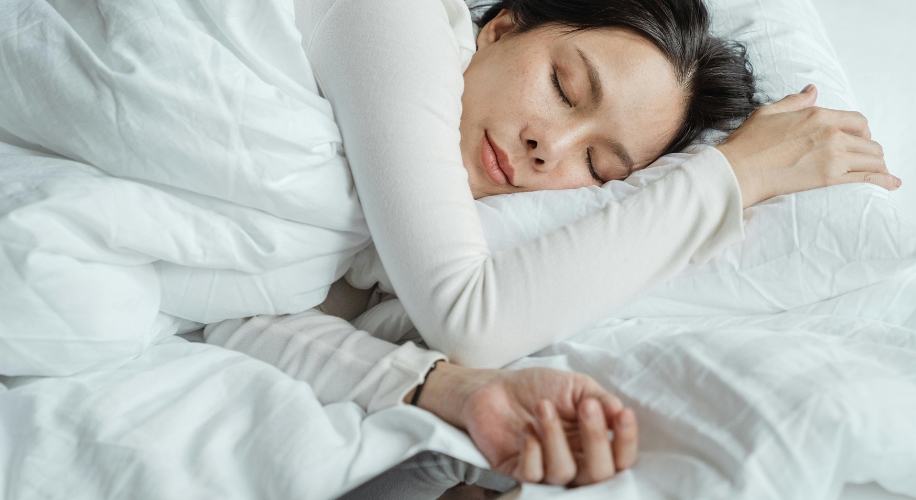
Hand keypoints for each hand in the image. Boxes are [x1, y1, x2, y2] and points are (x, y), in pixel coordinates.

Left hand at [409, 362, 637, 485]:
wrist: (495, 387)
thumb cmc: (539, 387)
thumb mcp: (577, 387)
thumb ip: (601, 400)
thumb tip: (620, 412)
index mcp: (592, 444)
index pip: (620, 458)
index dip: (626, 441)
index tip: (622, 414)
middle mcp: (574, 462)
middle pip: (599, 474)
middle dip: (596, 439)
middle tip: (586, 406)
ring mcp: (546, 470)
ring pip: (564, 473)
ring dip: (555, 436)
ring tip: (543, 406)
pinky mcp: (518, 473)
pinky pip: (533, 476)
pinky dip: (532, 451)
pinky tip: (527, 429)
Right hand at [716, 84, 900, 207]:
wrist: (739, 170)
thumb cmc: (748, 143)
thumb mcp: (769, 112)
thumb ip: (795, 102)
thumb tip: (812, 91)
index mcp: (818, 115)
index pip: (857, 120)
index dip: (862, 130)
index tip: (859, 139)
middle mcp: (831, 133)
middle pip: (868, 141)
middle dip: (869, 150)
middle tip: (864, 159)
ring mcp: (833, 156)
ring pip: (872, 158)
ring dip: (876, 165)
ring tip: (877, 172)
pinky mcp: (829, 178)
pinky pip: (867, 177)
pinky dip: (883, 180)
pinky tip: (892, 183)